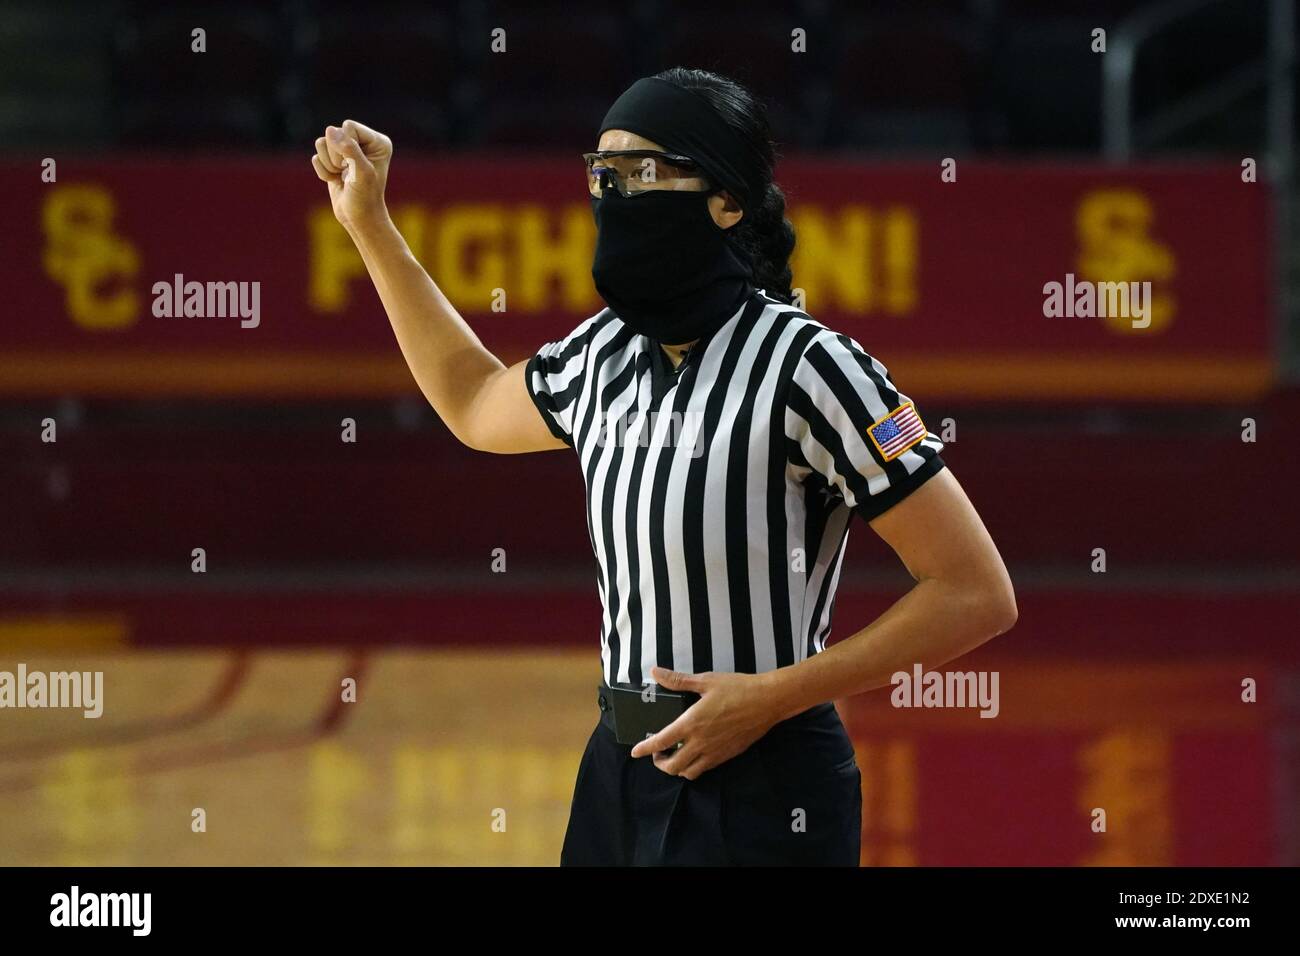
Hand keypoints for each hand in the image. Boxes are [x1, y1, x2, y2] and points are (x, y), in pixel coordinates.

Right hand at [312, 120, 392, 232]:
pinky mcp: (333, 160)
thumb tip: (330, 130)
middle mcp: (363, 142)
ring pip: (322, 142)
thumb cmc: (366, 198)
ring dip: (328, 164)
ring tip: (342, 176)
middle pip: (333, 133)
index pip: (348, 127)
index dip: (345, 146)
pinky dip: (323, 171)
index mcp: (378, 141)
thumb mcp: (362, 173)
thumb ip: (349, 150)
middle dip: (335, 156)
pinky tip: (336, 180)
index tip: (354, 166)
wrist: (358, 219)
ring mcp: (347, 150)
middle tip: (347, 173)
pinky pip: (316, 156)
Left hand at [630, 666, 782, 779]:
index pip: (661, 741)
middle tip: (658, 752)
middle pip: (673, 767)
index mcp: (692, 723)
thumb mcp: (706, 681)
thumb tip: (657, 672)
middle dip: (660, 763)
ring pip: (688, 773)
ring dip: (677, 768)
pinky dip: (693, 767)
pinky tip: (695, 753)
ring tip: (675, 755)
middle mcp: (701, 742)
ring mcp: (715, 752)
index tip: (635, 751)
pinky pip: (704, 769)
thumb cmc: (737, 688)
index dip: (644, 749)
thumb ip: (678, 680)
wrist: (768, 701)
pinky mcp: (727, 755)